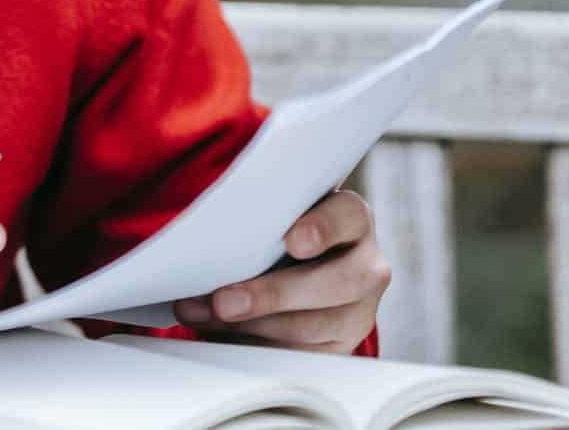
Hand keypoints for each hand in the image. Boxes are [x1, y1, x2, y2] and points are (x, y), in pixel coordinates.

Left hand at [174, 190, 390, 352]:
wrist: (297, 266)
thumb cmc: (278, 230)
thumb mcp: (274, 215)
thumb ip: (256, 219)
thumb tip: (202, 238)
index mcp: (351, 219)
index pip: (349, 216)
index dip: (323, 228)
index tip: (292, 242)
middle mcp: (365, 264)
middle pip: (336, 282)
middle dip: (274, 295)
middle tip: (225, 302)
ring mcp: (360, 309)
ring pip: (317, 326)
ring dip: (254, 325)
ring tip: (207, 316)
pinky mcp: (342, 344)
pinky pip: (304, 354)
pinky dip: (258, 346)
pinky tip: (223, 335)